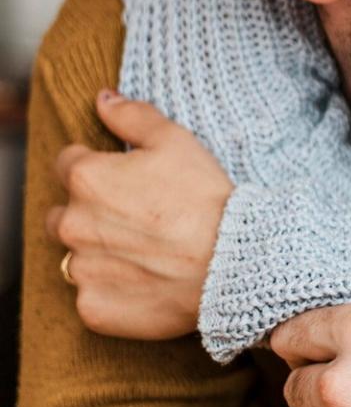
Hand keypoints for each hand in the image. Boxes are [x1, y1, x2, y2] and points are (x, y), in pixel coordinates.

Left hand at [45, 90, 232, 337]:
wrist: (230, 261)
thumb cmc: (204, 196)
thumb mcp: (176, 141)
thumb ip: (133, 116)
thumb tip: (103, 99)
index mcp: (86, 177)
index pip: (68, 163)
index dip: (100, 167)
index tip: (128, 179)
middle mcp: (72, 223)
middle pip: (64, 212)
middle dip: (91, 211)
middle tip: (138, 216)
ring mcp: (80, 268)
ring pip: (75, 255)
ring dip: (99, 250)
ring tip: (145, 249)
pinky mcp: (92, 307)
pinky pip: (91, 294)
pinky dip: (112, 287)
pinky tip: (146, 278)